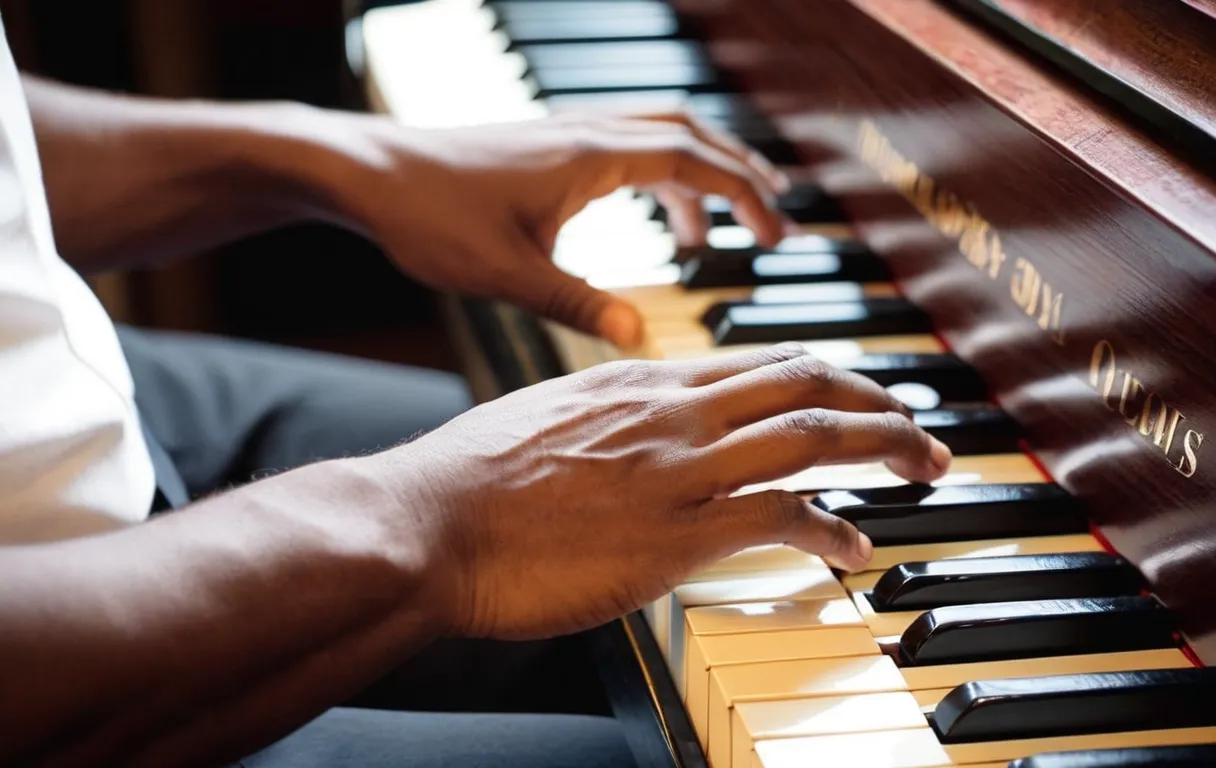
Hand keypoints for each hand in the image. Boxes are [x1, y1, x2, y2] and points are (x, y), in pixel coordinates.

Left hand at [330, 111, 789, 348]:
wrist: (368, 173)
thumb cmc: (428, 217)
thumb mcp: (509, 275)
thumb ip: (579, 304)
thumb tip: (640, 337)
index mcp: (590, 158)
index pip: (693, 162)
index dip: (744, 196)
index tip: (776, 234)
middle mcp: (587, 133)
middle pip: (692, 135)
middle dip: (740, 178)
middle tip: (771, 226)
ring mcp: (567, 133)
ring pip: (661, 134)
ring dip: (701, 174)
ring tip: (716, 234)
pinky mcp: (549, 144)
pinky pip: (627, 145)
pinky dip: (658, 176)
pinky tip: (649, 220)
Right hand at [398, 344, 952, 639]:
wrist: (425, 522)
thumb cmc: (468, 480)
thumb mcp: (542, 419)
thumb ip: (602, 416)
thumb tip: (630, 430)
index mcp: (638, 380)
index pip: (756, 361)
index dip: (821, 375)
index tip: (854, 392)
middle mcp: (669, 410)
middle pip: (803, 381)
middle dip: (876, 398)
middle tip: (918, 424)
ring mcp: (677, 469)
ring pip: (811, 436)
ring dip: (882, 448)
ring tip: (923, 467)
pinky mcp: (675, 534)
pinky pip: (781, 517)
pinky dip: (831, 529)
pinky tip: (854, 548)